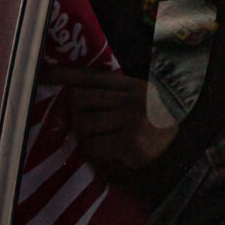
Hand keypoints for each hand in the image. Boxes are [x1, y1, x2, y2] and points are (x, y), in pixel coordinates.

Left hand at [38, 64, 177, 171]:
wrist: (183, 150)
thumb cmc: (155, 124)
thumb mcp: (139, 99)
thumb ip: (112, 93)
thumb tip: (72, 94)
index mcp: (131, 86)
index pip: (90, 77)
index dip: (64, 74)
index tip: (42, 72)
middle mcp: (130, 100)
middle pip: (80, 99)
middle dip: (76, 112)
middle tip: (87, 121)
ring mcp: (130, 121)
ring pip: (83, 123)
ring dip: (85, 134)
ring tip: (100, 137)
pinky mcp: (129, 143)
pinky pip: (93, 146)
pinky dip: (94, 150)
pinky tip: (109, 151)